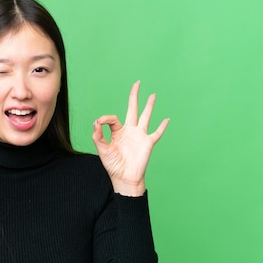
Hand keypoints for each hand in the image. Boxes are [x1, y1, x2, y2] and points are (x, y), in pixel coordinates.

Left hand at [92, 80, 168, 195]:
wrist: (125, 178)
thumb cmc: (113, 166)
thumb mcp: (102, 150)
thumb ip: (98, 136)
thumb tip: (95, 122)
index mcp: (117, 132)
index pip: (112, 119)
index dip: (105, 119)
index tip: (99, 123)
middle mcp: (129, 131)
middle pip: (132, 110)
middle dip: (134, 97)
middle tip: (137, 83)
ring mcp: (139, 136)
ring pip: (145, 117)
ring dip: (149, 106)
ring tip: (152, 95)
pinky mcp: (148, 143)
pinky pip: (156, 133)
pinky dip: (162, 127)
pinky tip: (167, 119)